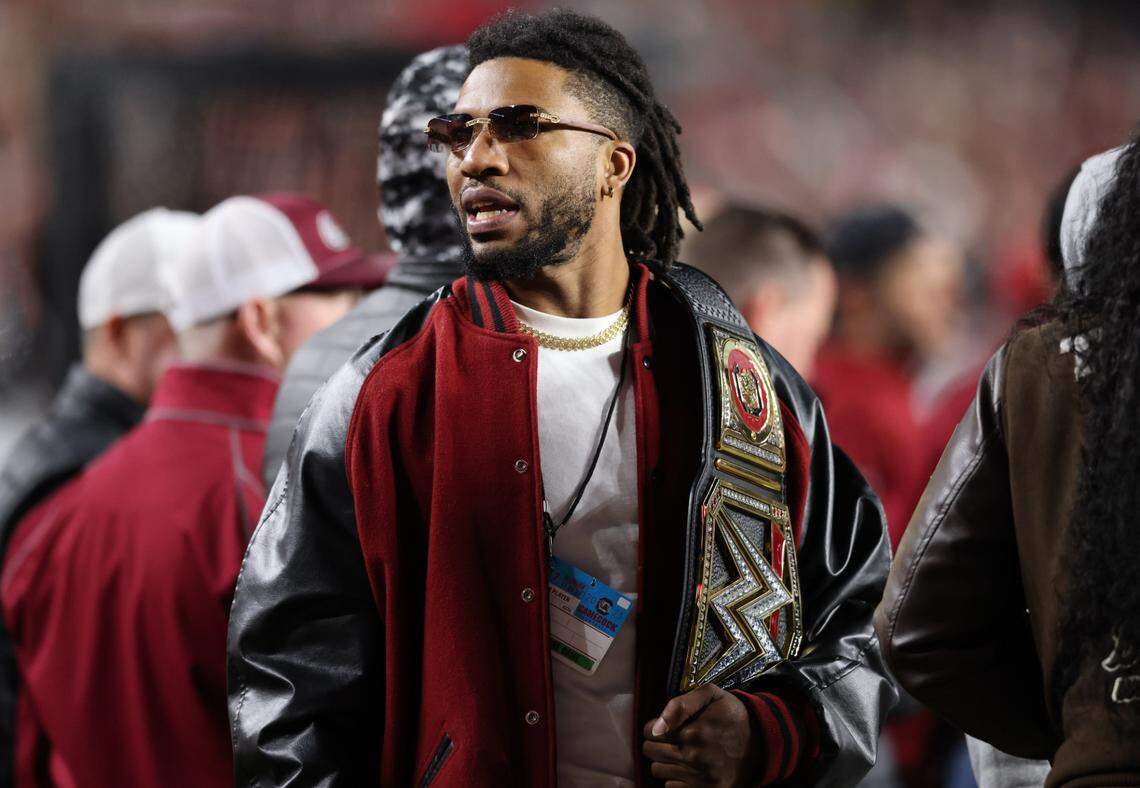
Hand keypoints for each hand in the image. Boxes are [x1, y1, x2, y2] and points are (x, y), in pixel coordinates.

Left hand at [641, 684, 761, 786]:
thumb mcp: (711, 695)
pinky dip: (675, 778)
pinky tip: (688, 769)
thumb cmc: (730, 715)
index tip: (667, 726)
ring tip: (681, 753)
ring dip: (665, 761)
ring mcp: (700, 777)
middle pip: (650, 751)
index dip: (655, 726)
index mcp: (692, 731)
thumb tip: (657, 726)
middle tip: (672, 739)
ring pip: (657, 770)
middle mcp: (694, 757)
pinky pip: (670, 787)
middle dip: (657, 743)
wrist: (760, 743)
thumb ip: (680, 704)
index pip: (649, 731)